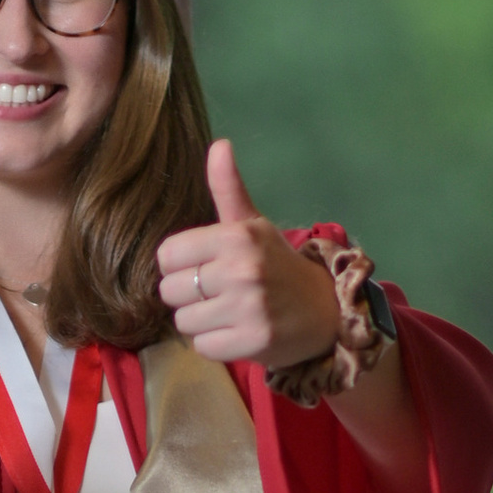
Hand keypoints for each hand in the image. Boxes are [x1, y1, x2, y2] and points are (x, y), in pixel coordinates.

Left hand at [155, 140, 343, 375]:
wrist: (325, 309)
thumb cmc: (277, 265)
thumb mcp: (253, 225)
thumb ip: (228, 188)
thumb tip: (219, 144)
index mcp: (236, 236)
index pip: (166, 256)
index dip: (179, 266)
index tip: (203, 268)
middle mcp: (241, 269)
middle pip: (170, 291)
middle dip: (188, 296)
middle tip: (217, 294)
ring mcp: (247, 307)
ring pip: (183, 321)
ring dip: (200, 323)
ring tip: (228, 314)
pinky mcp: (253, 341)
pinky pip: (203, 347)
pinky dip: (215, 344)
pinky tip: (236, 333)